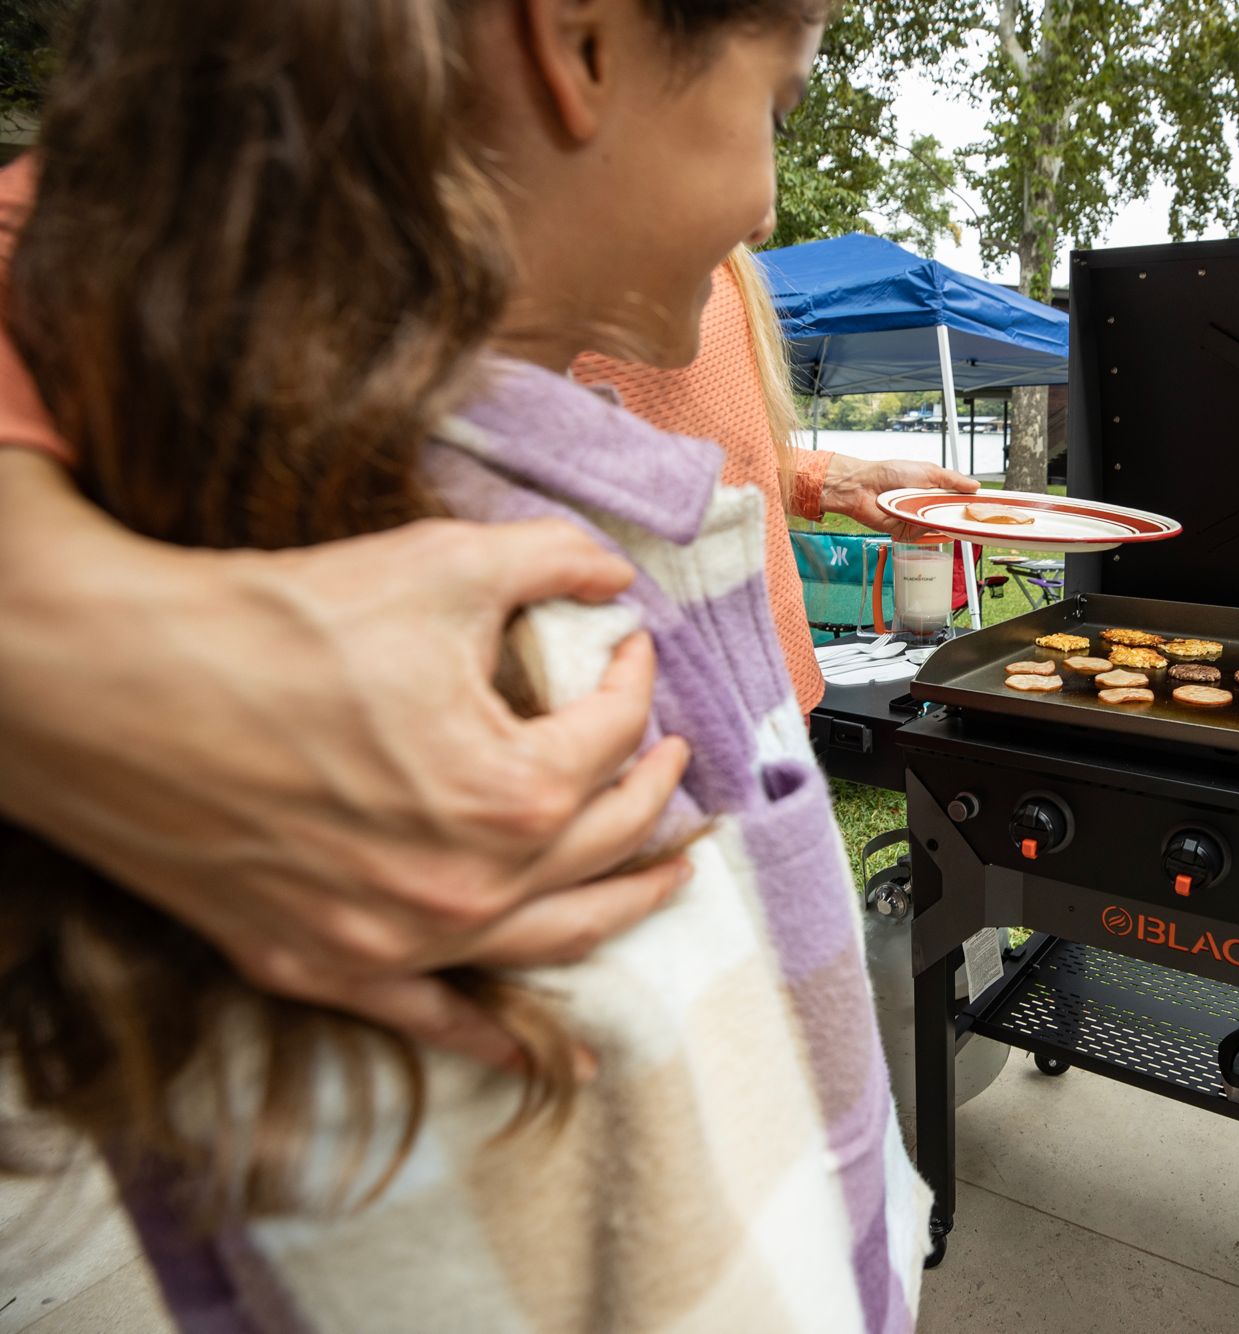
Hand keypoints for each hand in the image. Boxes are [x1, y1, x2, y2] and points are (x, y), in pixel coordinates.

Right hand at [0, 454, 687, 1071]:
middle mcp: (470, 886)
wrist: (109, 686)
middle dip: (653, 792)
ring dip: (622, 904)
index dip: (634, 681)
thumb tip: (613, 572)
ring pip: (548, 938)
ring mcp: (395, 940)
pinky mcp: (322, 965)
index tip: (627, 652)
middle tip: (670, 760)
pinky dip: (494, 1033)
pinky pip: (431, 1017)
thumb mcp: (438, 562)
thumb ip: (550, 558)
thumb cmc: (273, 621)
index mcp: (515, 791)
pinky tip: (548, 1052)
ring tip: (667, 878)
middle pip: (604, 840)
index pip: (614, 735)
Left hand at [821, 454, 978, 540]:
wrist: (863, 487)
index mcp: (933, 490)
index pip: (957, 500)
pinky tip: (925, 520)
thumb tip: (974, 486)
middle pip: (951, 517)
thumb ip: (952, 479)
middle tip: (976, 517)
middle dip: (961, 517)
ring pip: (939, 527)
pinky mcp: (907, 533)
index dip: (970, 504)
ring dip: (943, 522)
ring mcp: (917, 520)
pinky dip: (925, 528)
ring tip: (947, 515)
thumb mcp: (928, 471)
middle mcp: (926, 506)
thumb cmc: (890, 473)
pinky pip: (923, 534)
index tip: (985, 507)